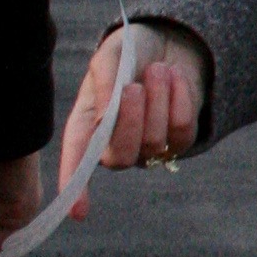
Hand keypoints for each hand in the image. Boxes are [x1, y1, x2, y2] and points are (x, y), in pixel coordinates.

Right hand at [60, 24, 211, 217]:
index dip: (74, 187)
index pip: (77, 160)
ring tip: (157, 69)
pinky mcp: (180, 140)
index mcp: (87, 125)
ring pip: (153, 141)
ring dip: (157, 99)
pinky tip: (175, 76)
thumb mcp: (111, 55)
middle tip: (133, 87)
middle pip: (120, 157)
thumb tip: (106, 115)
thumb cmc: (131, 51)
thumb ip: (105, 79)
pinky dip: (180, 98)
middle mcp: (115, 143)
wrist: (171, 43)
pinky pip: (182, 130)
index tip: (76, 213)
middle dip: (129, 121)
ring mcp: (149, 146)